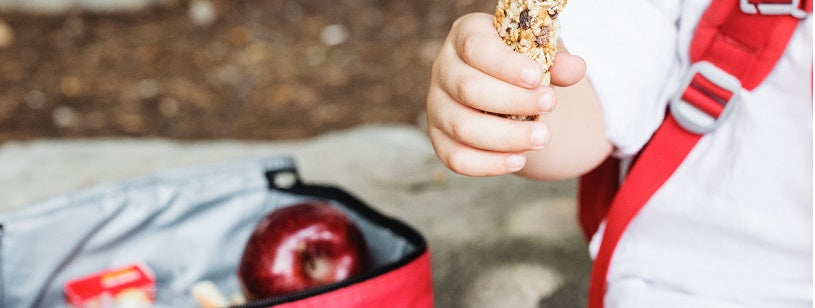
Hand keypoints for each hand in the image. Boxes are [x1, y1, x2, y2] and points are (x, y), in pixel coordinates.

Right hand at [426, 13, 585, 176]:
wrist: (505, 90)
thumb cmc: (521, 64)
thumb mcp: (540, 53)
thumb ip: (556, 60)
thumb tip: (575, 69)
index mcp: (465, 35)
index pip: (476, 48)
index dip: (505, 65)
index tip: (537, 78)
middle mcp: (443, 69)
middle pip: (468, 89)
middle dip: (513, 102)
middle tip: (550, 106)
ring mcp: (436, 106)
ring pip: (462, 127)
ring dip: (505, 137)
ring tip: (543, 138)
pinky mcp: (439, 138)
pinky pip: (455, 158)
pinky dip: (488, 164)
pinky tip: (519, 160)